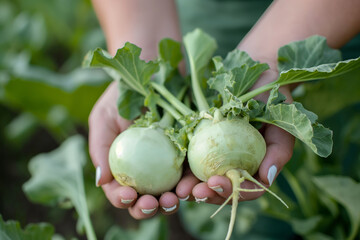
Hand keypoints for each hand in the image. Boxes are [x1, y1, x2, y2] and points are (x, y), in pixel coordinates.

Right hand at [88, 81, 179, 218]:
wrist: (153, 72)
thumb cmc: (122, 94)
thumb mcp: (104, 117)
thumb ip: (100, 149)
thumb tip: (102, 183)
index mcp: (124, 165)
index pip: (121, 191)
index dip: (122, 200)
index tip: (128, 195)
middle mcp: (146, 169)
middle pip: (146, 199)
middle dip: (148, 208)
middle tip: (152, 203)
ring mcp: (169, 163)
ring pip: (170, 192)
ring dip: (172, 202)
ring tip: (173, 198)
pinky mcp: (190, 153)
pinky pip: (192, 173)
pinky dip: (192, 184)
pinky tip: (192, 184)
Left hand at [176, 69, 294, 203]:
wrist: (253, 73)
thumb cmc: (271, 97)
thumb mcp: (280, 120)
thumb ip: (280, 148)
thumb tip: (267, 177)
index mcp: (255, 164)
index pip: (246, 188)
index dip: (234, 192)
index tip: (218, 183)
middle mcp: (235, 163)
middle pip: (222, 187)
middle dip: (208, 193)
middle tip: (196, 192)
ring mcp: (217, 154)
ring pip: (204, 178)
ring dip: (192, 188)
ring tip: (181, 190)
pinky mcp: (200, 142)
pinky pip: (190, 158)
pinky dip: (182, 168)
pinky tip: (173, 172)